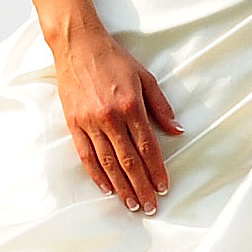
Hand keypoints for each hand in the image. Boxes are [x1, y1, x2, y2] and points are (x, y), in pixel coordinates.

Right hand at [58, 27, 183, 212]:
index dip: (156, 170)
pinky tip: (106, 188)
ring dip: (121, 187)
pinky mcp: (73, 123)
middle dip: (141, 186)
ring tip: (131, 204)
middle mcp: (110, 117)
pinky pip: (86, 155)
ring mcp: (89, 122)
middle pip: (129, 161)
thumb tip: (178, 131)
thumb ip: (161, 106)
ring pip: (107, 162)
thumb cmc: (114, 59)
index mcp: (131, 106)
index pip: (147, 147)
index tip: (164, 187)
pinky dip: (96, 174)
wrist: (77, 44)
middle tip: (150, 206)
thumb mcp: (145, 77)